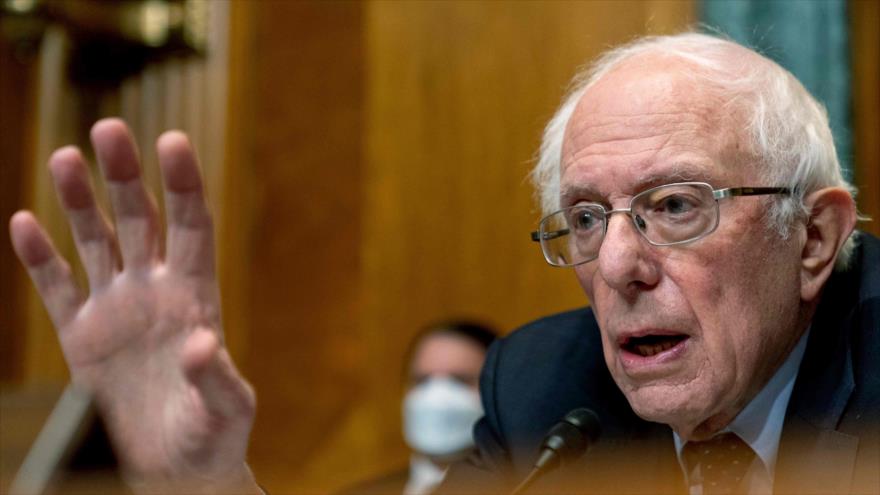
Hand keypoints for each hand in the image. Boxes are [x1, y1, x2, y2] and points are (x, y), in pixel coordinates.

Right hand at [9, 119, 257, 492]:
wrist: (175, 467)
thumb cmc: (212, 437)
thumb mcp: (226, 408)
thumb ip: (216, 376)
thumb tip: (202, 343)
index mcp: (197, 296)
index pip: (192, 225)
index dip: (183, 182)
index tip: (172, 140)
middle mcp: (156, 290)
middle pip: (141, 218)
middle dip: (125, 176)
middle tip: (108, 129)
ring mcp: (117, 308)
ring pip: (97, 240)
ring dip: (81, 202)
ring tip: (65, 157)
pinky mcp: (82, 334)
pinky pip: (57, 286)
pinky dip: (39, 257)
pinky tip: (23, 222)